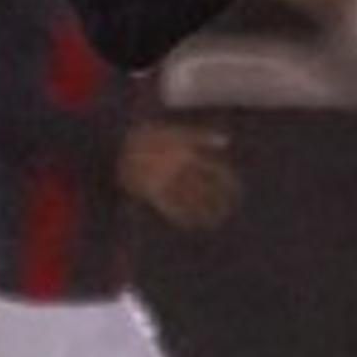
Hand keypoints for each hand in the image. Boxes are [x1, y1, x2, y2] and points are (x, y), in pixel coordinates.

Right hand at [117, 120, 241, 231]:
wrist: (118, 145)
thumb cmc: (149, 135)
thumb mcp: (175, 130)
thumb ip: (201, 135)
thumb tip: (227, 141)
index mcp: (187, 153)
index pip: (215, 170)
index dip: (229, 182)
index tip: (238, 191)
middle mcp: (179, 169)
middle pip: (205, 189)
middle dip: (220, 201)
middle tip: (229, 210)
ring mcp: (166, 182)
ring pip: (190, 202)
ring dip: (204, 213)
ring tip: (215, 221)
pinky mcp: (152, 194)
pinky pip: (171, 210)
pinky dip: (182, 219)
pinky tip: (191, 225)